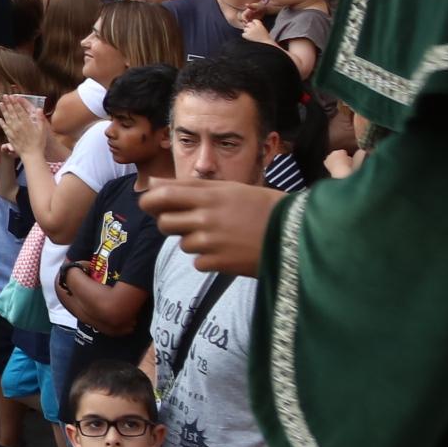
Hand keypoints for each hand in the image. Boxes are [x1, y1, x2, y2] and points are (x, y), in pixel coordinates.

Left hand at [135, 176, 277, 276]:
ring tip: (221, 236)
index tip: (151, 205)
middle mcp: (206, 218)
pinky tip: (229, 251)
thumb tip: (152, 182)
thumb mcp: (229, 189)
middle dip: (170, 223)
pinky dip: (208, 259)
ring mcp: (212, 242)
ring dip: (194, 242)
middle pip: (165, 223)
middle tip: (190, 223)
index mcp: (209, 196)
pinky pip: (197, 262)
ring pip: (182, 244)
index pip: (162, 196)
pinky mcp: (220, 263)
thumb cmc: (263, 207)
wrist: (297, 234)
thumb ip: (189, 186)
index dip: (150, 201)